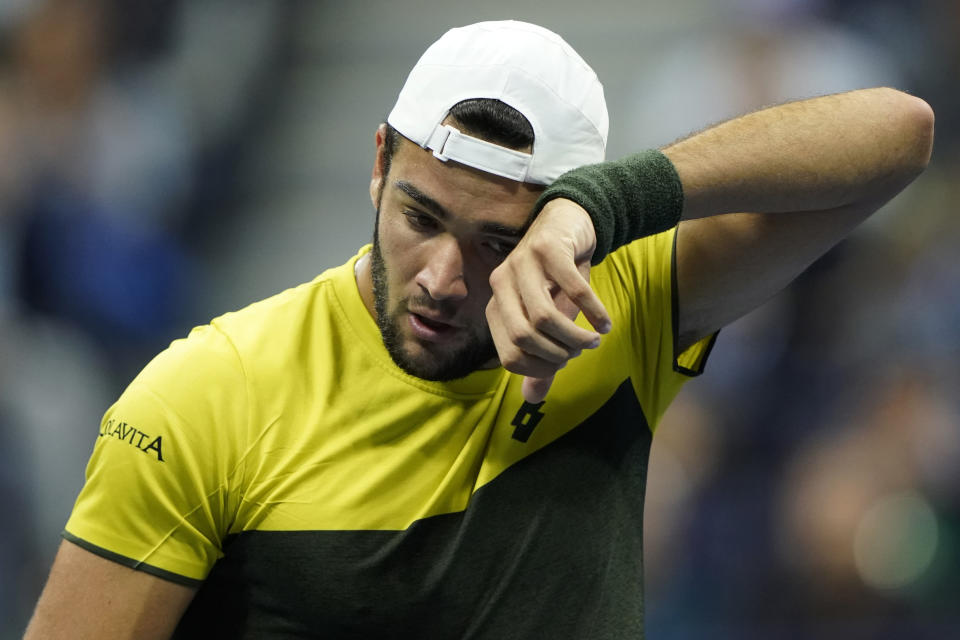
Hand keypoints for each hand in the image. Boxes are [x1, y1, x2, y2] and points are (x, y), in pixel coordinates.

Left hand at [486, 198, 611, 402]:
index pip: (508, 356)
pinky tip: (605, 322)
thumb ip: (541, 358)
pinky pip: (572, 289)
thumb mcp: (550, 317)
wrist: (570, 223)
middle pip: (523, 337)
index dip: (539, 369)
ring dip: (575, 336)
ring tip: (595, 340)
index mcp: (496, 305)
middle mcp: (501, 283)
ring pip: (544, 316)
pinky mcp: (548, 248)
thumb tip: (531, 400)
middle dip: (557, 354)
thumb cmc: (557, 277)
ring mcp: (522, 263)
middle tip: (581, 351)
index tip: (563, 365)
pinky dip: (593, 311)